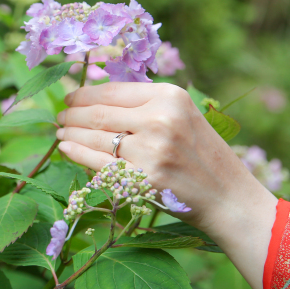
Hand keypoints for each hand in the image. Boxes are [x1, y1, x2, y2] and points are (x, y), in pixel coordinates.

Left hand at [55, 82, 276, 288]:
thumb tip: (94, 96)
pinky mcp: (142, 178)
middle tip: (60, 117)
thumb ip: (145, 105)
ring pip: (95, 136)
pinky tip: (65, 148)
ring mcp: (150, 150)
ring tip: (60, 132)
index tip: (69, 97)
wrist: (229, 198)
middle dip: (72, 114)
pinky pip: (98, 162)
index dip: (83, 94)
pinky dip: (76, 152)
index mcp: (170, 96)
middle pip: (98, 113)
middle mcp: (159, 119)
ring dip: (70, 133)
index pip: (112, 90)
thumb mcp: (182, 116)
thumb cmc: (202, 156)